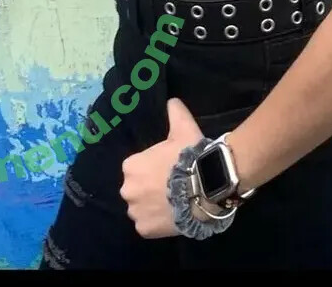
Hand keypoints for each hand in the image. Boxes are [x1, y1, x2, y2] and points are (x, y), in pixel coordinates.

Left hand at [120, 97, 202, 238]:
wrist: (204, 187)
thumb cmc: (189, 157)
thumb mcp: (183, 128)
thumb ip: (175, 112)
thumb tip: (171, 101)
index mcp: (131, 166)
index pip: (136, 166)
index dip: (152, 166)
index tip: (166, 167)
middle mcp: (128, 189)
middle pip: (136, 188)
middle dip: (149, 187)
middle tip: (170, 184)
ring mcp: (136, 212)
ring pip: (141, 207)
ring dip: (151, 205)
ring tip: (173, 201)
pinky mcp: (145, 230)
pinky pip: (147, 225)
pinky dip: (157, 222)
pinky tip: (171, 214)